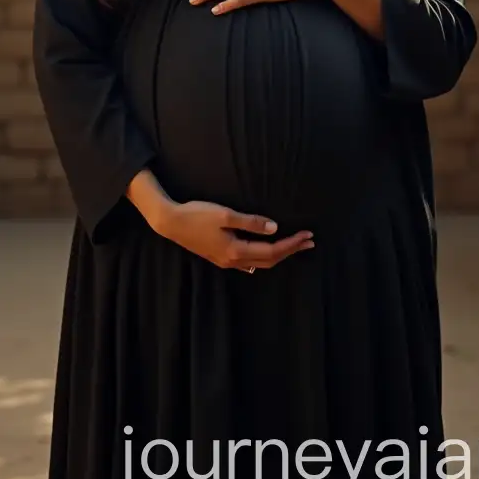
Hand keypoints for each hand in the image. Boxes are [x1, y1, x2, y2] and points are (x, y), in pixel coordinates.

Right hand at [156, 200, 314, 270]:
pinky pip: (248, 262)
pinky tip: (265, 251)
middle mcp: (233, 261)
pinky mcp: (219, 257)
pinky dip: (263, 256)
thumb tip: (275, 229)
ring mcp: (225, 261)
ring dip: (278, 254)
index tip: (307, 236)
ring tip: (293, 245)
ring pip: (259, 263)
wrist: (170, 223)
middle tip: (308, 242)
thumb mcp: (225, 215)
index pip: (272, 251)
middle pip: (269, 260)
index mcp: (236, 251)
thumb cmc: (197, 215)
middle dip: (290, 251)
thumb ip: (251, 223)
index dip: (292, 244)